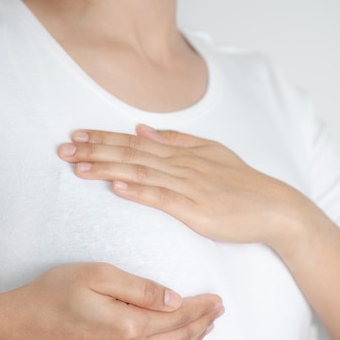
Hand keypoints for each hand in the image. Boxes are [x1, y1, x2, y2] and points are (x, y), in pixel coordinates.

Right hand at [11, 263, 222, 339]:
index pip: (177, 316)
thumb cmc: (56, 293)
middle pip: (178, 337)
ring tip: (208, 326)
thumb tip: (175, 299)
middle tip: (219, 309)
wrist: (23, 326)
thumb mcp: (99, 276)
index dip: (201, 307)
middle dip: (203, 322)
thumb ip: (141, 288)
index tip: (217, 298)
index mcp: (128, 324)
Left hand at [58, 125, 309, 246]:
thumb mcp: (212, 152)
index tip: (77, 136)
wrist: (275, 208)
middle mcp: (182, 166)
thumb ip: (177, 140)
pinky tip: (116, 187)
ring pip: (142, 174)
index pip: (136, 143)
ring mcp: (190, 188)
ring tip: (78, 167)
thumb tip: (142, 128)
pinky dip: (139, 192)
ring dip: (108, 169)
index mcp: (183, 153)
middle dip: (95, 151)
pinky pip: (163, 199)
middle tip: (64, 149)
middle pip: (132, 155)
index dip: (104, 139)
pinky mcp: (197, 211)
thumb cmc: (242, 184)